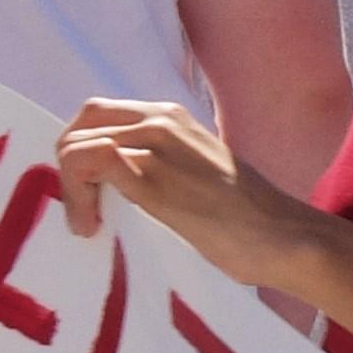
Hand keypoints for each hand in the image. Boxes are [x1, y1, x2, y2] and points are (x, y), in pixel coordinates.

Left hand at [53, 97, 312, 288]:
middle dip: (67, 166)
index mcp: (172, 117)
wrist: (285, 237)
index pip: (100, 115)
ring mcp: (156, 145)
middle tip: (80, 211)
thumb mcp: (198, 178)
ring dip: (68, 188)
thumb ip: (162, 169)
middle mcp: (160, 120)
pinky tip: (91, 227)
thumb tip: (118, 191)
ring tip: (87, 226)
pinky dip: (75, 195)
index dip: (80, 152)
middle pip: (82, 124)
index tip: (88, 194)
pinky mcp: (153, 178)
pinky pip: (88, 163)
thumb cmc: (247, 222)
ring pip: (76, 144)